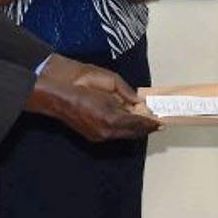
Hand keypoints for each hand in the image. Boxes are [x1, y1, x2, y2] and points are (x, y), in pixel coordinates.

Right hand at [26, 56, 157, 141]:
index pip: (137, 123)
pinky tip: (128, 123)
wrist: (57, 94)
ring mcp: (98, 136)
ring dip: (134, 129)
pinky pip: (113, 134)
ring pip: (122, 135)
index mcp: (111, 117)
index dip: (150, 122)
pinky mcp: (92, 136)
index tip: (160, 121)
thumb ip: (125, 92)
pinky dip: (123, 129)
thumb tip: (137, 101)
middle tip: (158, 124)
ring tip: (146, 123)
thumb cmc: (82, 82)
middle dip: (145, 129)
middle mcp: (106, 131)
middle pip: (132, 133)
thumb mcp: (109, 80)